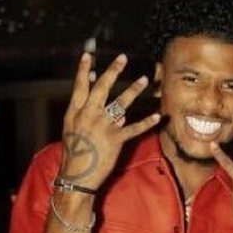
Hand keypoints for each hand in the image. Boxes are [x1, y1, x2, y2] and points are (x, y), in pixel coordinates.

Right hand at [58, 53, 160, 188]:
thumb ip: (92, 119)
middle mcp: (88, 116)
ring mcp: (102, 126)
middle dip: (112, 71)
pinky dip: (147, 122)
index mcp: (75, 113)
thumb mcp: (76, 133)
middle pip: (101, 88)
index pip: (80, 87)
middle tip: (122, 58)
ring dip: (133, 90)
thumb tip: (116, 113)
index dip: (83, 70)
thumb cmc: (75, 155)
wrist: (77, 176)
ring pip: (120, 103)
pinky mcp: (115, 139)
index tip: (88, 55)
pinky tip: (158, 116)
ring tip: (144, 79)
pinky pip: (134, 128)